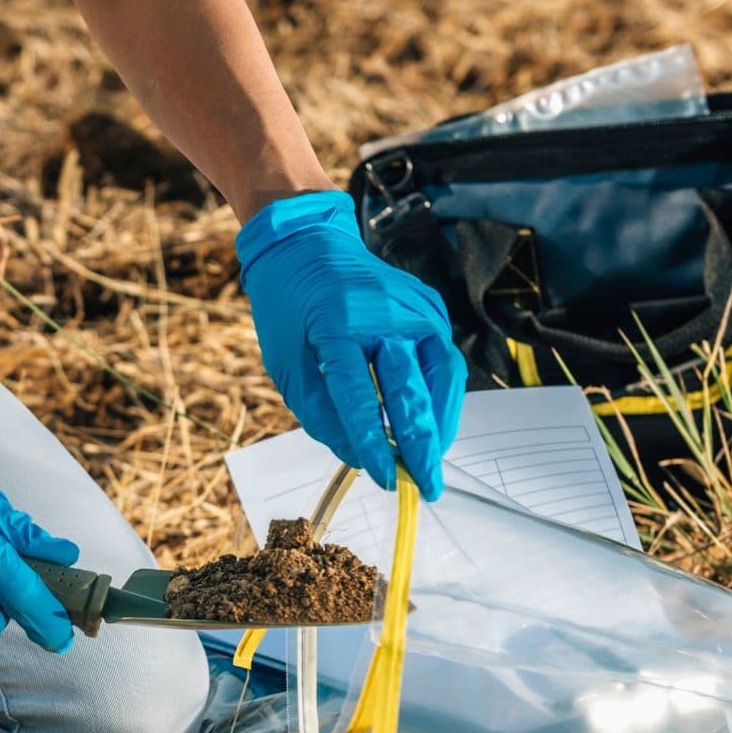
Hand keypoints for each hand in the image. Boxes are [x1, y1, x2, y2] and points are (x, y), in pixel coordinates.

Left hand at [237, 191, 466, 499]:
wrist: (307, 246)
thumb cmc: (290, 309)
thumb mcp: (287, 365)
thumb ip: (321, 413)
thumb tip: (359, 456)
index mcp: (337, 324)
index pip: (359, 395)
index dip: (373, 442)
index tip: (384, 477)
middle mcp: (383, 312)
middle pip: (410, 389)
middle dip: (422, 445)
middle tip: (428, 486)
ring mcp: (414, 306)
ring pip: (442, 375)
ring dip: (441, 425)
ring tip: (432, 462)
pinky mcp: (431, 307)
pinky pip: (444, 360)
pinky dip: (442, 398)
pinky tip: (433, 427)